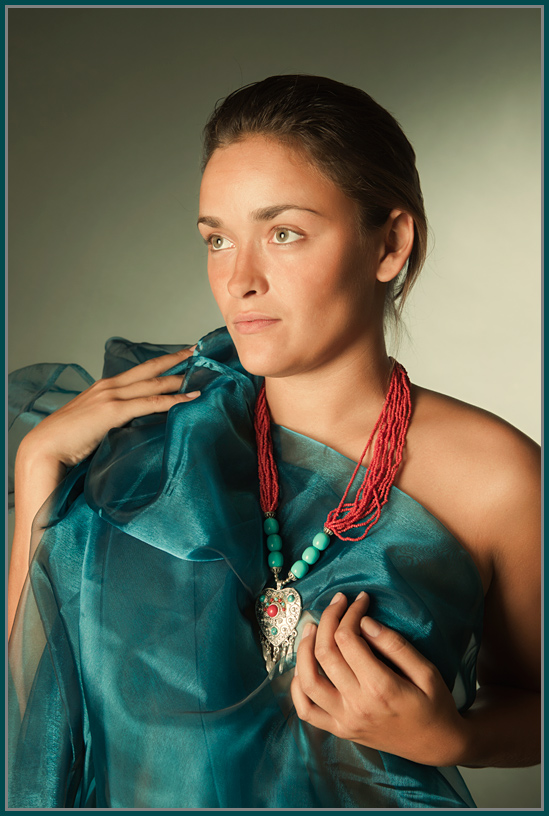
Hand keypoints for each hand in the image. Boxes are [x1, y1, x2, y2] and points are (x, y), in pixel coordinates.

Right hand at [18, 346, 199, 468]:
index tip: (179, 356)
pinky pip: (151, 403)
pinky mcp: (114, 412)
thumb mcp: (92, 424)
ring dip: (179, 377)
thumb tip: (127, 425)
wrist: (45, 448)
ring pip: (153, 383)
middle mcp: (109, 387)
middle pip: (149, 369)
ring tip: (200, 373)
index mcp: (104, 388)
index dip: (160, 363)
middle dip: (175, 358)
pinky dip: (173, 400)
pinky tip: (190, 398)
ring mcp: (112, 397)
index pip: (138, 371)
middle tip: (196, 350)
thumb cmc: (66, 441)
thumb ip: (110, 419)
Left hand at [291, 592, 468, 765]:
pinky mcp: (340, 730)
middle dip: (328, 619)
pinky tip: (304, 667)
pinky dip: (297, 688)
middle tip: (338, 603)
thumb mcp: (426, 671)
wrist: (438, 745)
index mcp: (381, 688)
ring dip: (304, 649)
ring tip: (313, 627)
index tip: (360, 601)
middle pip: (325, 653)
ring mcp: (345, 721)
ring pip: (308, 681)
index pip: (349, 639)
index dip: (350, 613)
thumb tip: (364, 622)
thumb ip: (395, 645)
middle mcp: (357, 705)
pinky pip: (306, 711)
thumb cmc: (435, 705)